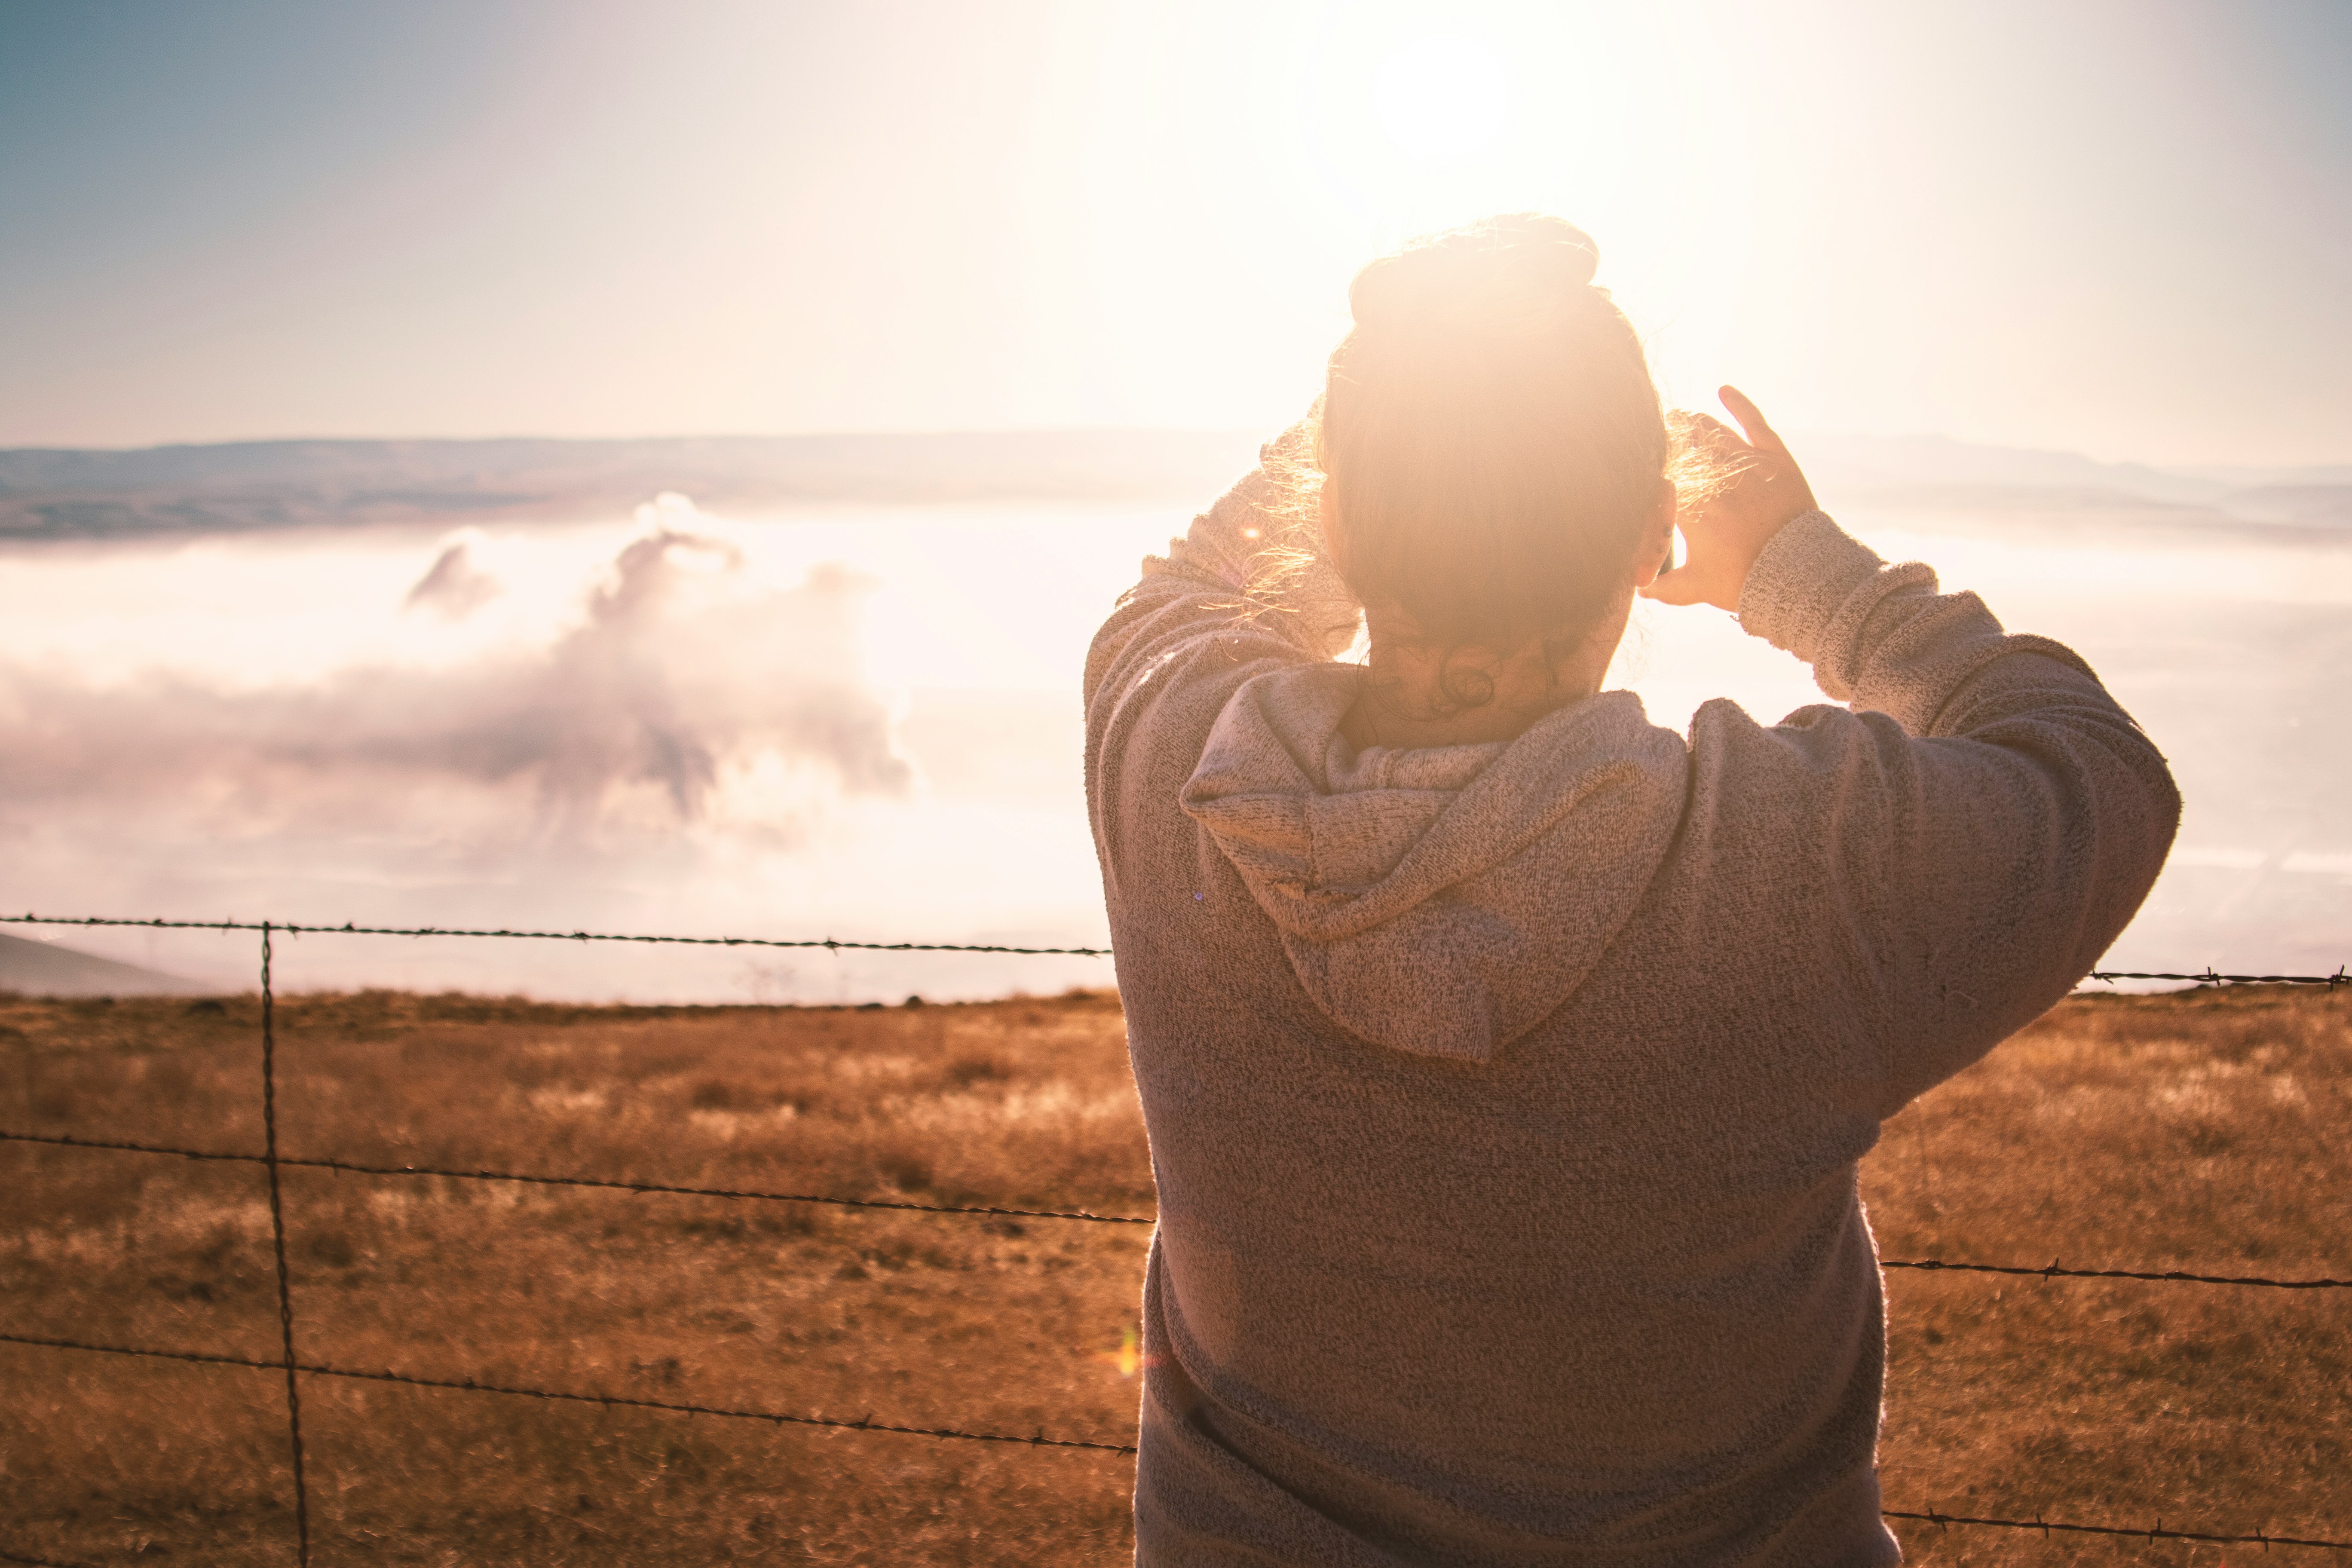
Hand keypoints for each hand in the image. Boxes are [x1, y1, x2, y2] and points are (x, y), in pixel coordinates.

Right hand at [1642, 386, 1816, 613]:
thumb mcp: (1696, 587)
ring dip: (1692, 422)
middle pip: (1681, 444)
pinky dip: (1738, 404)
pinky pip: (1753, 422)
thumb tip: (1642, 591)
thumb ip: (1665, 588)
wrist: (1796, 574)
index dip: (1647, 463)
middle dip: (1666, 435)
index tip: (1639, 460)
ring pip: (1711, 431)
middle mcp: (1713, 477)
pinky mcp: (1775, 457)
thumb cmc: (1742, 580)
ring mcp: (1745, 463)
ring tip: (1681, 417)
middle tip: (1657, 430)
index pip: (1659, 473)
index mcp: (1688, 505)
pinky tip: (1724, 390)